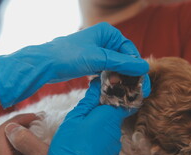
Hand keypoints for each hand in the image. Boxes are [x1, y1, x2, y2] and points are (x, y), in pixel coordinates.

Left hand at [0, 22, 148, 106]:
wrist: (45, 64)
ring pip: (116, 66)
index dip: (134, 65)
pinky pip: (107, 70)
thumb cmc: (69, 56)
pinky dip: (109, 78)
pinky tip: (109, 86)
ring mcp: (98, 51)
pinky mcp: (92, 62)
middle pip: (124, 59)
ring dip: (118, 77)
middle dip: (126, 73)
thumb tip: (145, 67)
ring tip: (116, 87)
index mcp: (108, 32)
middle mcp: (104, 40)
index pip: (130, 50)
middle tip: (128, 87)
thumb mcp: (99, 58)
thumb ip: (123, 63)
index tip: (138, 80)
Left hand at [0, 113, 47, 154]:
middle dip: (20, 126)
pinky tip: (35, 142)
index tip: (36, 116)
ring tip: (39, 129)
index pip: (1, 132)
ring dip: (22, 135)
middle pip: (2, 138)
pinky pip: (11, 154)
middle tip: (39, 120)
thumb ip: (25, 140)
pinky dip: (22, 145)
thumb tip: (11, 127)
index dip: (17, 120)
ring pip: (7, 145)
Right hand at [36, 77, 143, 154]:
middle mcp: (116, 131)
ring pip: (109, 126)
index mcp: (109, 118)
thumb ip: (89, 101)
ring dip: (99, 122)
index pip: (127, 98)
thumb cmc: (68, 148)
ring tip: (81, 126)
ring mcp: (115, 145)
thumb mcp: (74, 119)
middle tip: (88, 104)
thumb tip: (99, 84)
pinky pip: (106, 139)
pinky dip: (98, 135)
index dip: (123, 89)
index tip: (116, 83)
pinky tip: (84, 140)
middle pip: (115, 112)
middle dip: (104, 106)